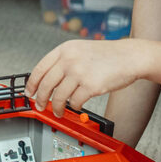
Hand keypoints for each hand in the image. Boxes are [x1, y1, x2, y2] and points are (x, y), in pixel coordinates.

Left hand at [26, 39, 142, 116]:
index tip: (29, 92)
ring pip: (58, 96)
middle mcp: (69, 59)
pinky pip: (74, 102)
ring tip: (58, 112)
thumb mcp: (80, 49)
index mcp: (65, 50)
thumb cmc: (108, 55)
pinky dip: (73, 107)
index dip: (32, 83)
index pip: (39, 68)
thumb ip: (64, 61)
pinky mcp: (91, 86)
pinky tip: (76, 106)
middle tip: (40, 106)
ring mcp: (80, 72)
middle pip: (46, 84)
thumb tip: (47, 80)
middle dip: (40, 99)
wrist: (130, 57)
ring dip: (56, 108)